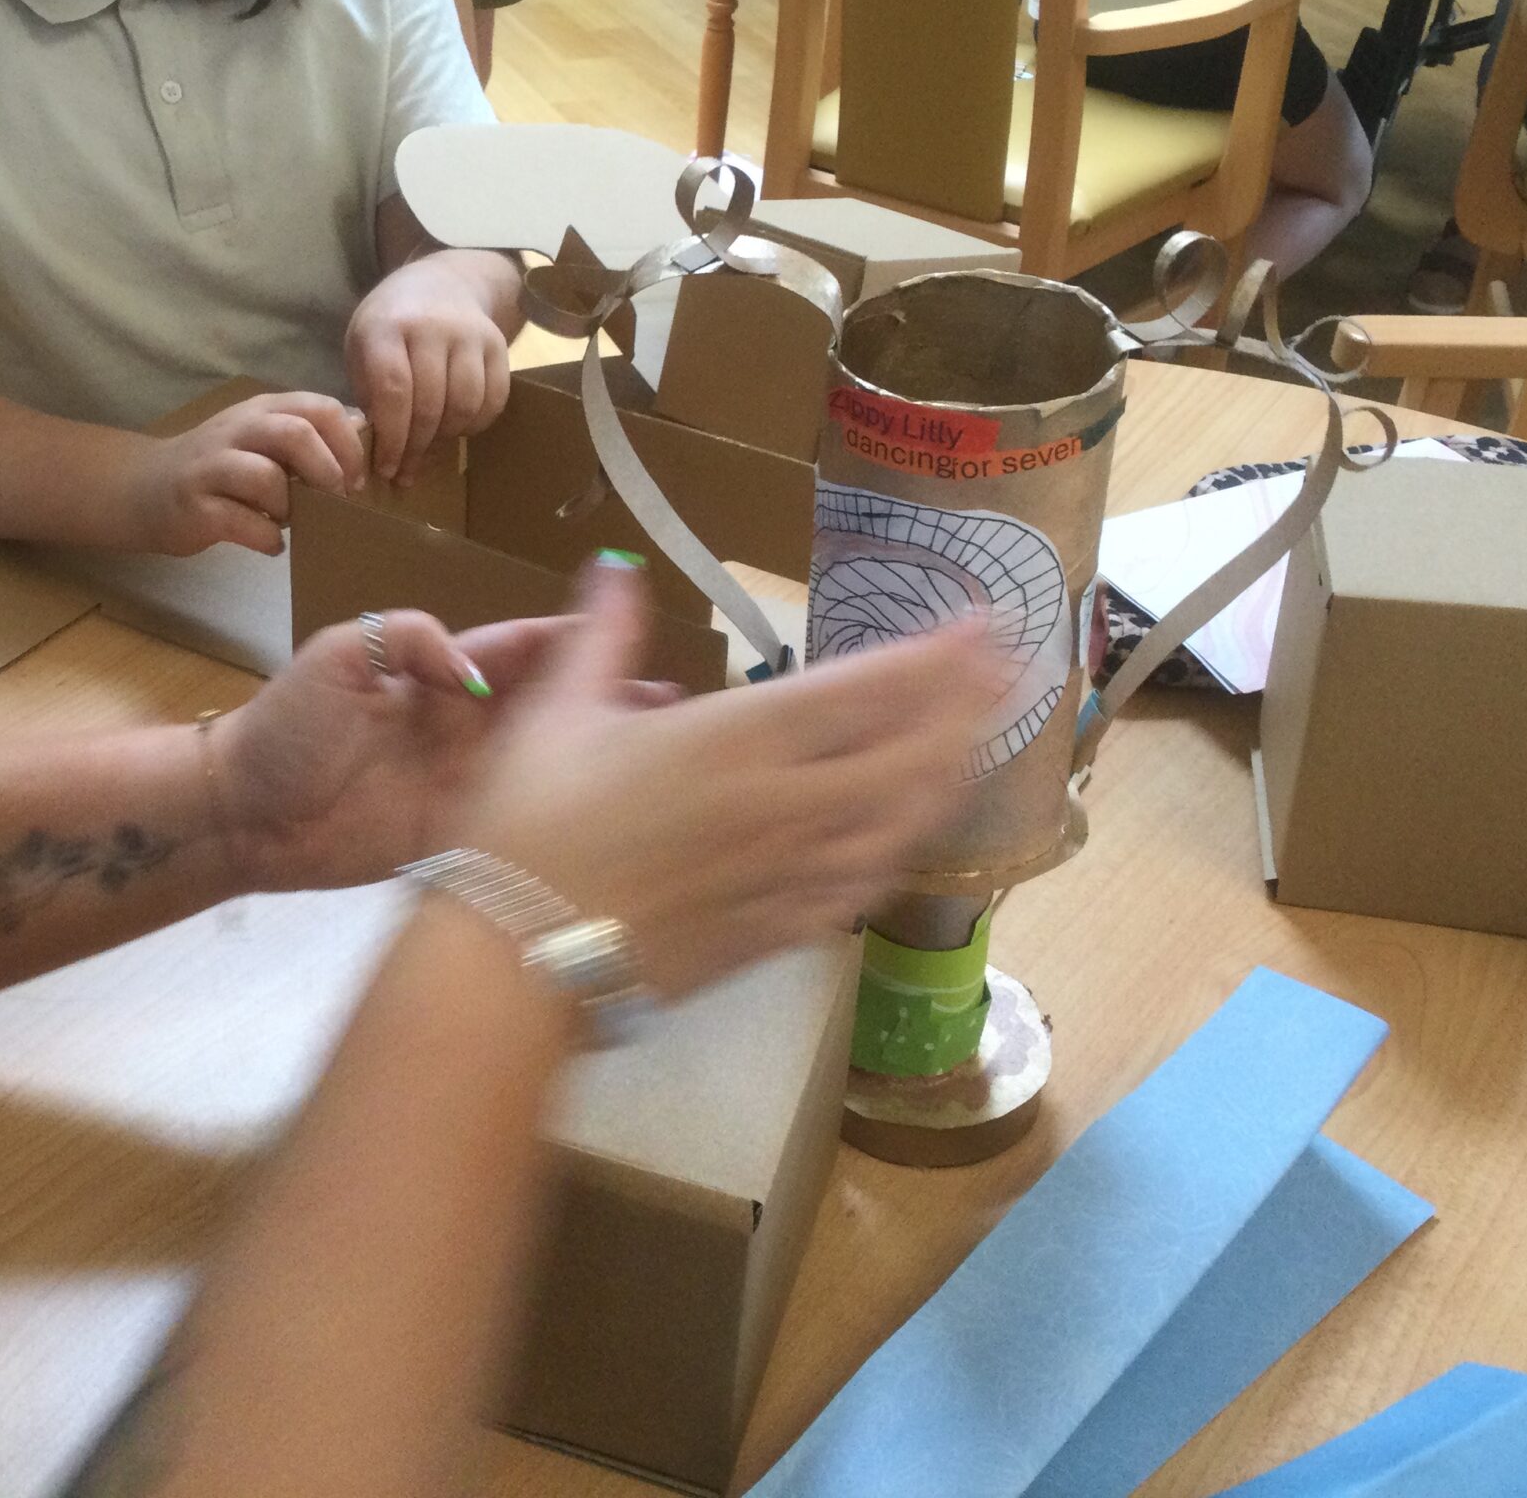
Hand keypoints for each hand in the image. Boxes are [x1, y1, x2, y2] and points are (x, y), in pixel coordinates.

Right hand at [119, 391, 363, 555]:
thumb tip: (363, 431)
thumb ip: (306, 433)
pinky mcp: (195, 506)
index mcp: (262, 410)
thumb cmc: (218, 468)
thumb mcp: (260, 439)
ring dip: (293, 507)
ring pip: (267, 478)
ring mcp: (211, 467)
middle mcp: (236, 430)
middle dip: (327, 470)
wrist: (144, 489)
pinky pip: (244, 522)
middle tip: (335, 500)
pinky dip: (269, 538)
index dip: (348, 444)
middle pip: (296, 434)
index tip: (356, 478)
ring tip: (292, 521)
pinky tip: (272, 543)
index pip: (319, 408)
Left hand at [215, 602, 682, 892]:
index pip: (521, 650)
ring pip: (550, 768)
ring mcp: (467, 784)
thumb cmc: (285, 726)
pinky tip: (614, 822)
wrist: (242, 815)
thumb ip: (405, 639)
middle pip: (553, 708)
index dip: (574, 637)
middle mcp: (466, 727)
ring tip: (663, 757)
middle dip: (609, 700)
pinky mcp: (460, 838)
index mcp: (440, 674)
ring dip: (602, 760)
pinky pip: (522, 827)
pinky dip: (567, 823)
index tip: (631, 623)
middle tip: (674, 701)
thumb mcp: (336, 656)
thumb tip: (470, 668)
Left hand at [345, 255, 511, 486]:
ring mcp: (469, 334)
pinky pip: (494, 399)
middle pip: (430, 404)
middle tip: (406, 471)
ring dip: (447, 437)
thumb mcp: (363, 348)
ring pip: (465, 405)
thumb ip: (370, 394)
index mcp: (387, 328)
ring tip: (430, 448)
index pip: (393, 392)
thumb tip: (384, 452)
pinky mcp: (498, 344)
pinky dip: (476, 424)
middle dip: (416, 447)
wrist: (442, 283)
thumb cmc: (391, 325)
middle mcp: (431, 327)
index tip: (386, 467)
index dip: (392, 438)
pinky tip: (457, 429)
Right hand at [450, 559, 998, 998]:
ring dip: (949, 777)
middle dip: (968, 706)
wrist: (521, 958)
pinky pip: (864, 888)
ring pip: (903, 823)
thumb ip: (602, 636)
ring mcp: (793, 875)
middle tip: (1006, 670)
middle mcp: (789, 804)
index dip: (937, 653)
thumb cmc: (530, 827)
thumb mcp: (555, 714)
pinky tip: (907, 839)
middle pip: (911, 752)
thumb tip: (617, 569)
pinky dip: (899, 853)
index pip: (870, 687)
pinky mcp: (780, 932)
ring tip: (977, 744)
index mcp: (741, 737)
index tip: (980, 623)